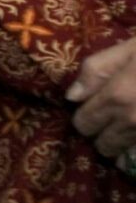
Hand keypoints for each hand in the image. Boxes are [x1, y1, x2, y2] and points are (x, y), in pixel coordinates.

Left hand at [68, 38, 135, 162]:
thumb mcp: (130, 48)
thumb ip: (96, 70)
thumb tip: (73, 96)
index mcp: (117, 97)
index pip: (83, 123)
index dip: (85, 117)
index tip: (94, 108)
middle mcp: (133, 122)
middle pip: (103, 145)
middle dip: (103, 134)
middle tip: (113, 119)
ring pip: (125, 154)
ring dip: (123, 143)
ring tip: (131, 125)